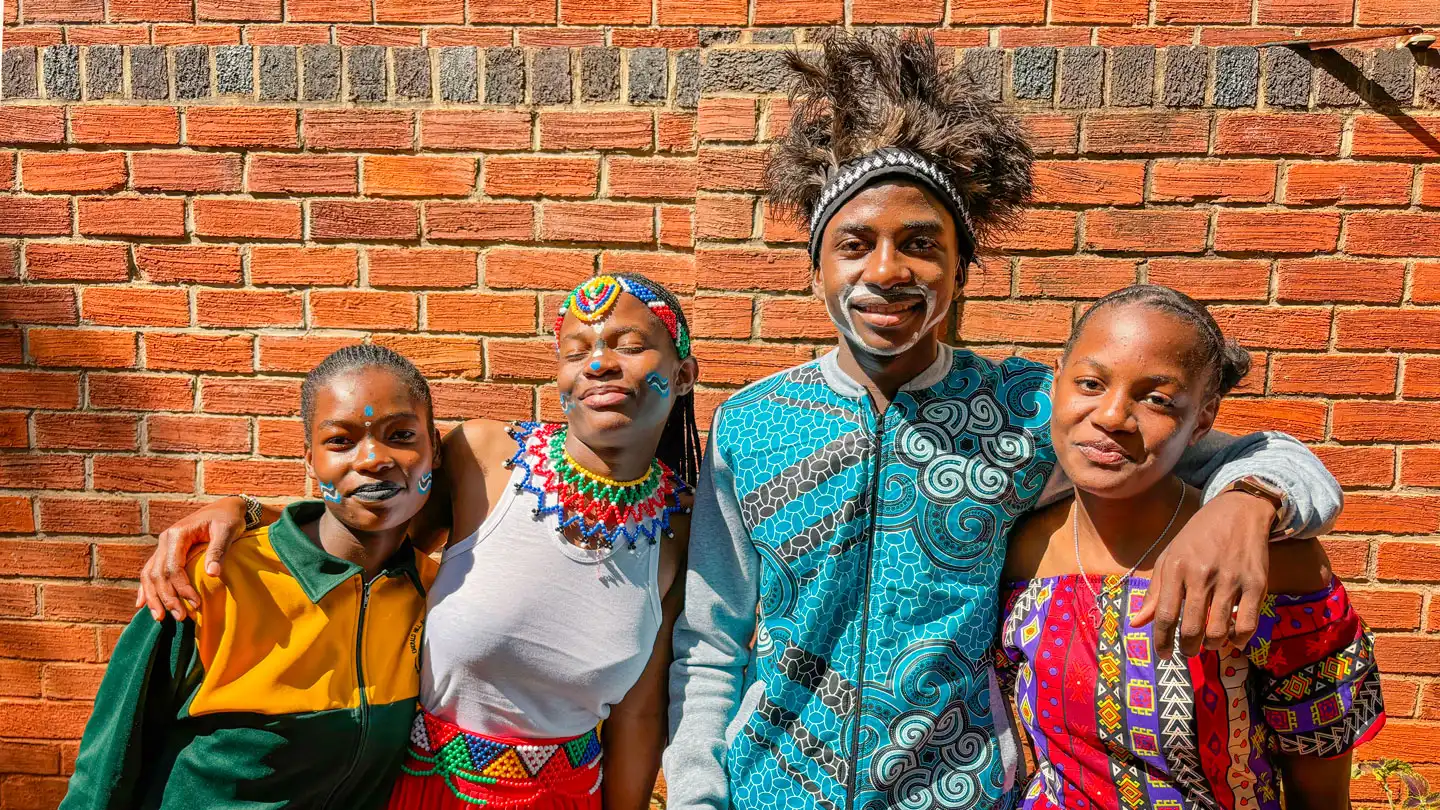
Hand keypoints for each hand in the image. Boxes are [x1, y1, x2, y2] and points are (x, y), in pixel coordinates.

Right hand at [134, 497, 246, 621]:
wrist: (225, 507)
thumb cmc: (229, 518)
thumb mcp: (228, 531)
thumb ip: (218, 551)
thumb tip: (212, 575)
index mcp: (178, 534)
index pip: (173, 567)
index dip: (182, 588)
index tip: (196, 604)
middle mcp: (165, 540)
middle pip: (158, 574)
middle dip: (167, 598)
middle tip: (181, 617)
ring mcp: (163, 546)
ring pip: (149, 574)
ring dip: (153, 597)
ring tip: (160, 618)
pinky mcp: (166, 552)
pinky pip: (150, 571)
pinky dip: (146, 588)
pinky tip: (142, 604)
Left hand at [1132, 491, 1272, 657]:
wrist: (1238, 511)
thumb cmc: (1197, 537)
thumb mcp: (1169, 557)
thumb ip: (1154, 592)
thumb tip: (1136, 624)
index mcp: (1175, 568)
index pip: (1163, 615)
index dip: (1161, 641)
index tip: (1162, 655)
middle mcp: (1201, 574)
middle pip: (1190, 627)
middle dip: (1187, 648)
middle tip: (1187, 652)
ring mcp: (1231, 579)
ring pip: (1218, 630)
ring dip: (1212, 646)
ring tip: (1209, 643)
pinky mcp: (1256, 583)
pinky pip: (1247, 624)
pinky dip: (1239, 639)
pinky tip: (1233, 638)